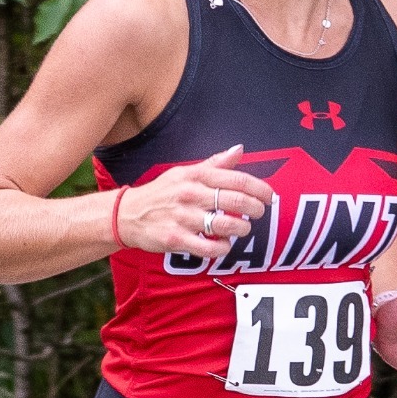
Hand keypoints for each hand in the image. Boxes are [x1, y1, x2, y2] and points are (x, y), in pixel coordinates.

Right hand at [116, 144, 275, 259]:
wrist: (127, 215)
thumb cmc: (160, 193)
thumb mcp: (184, 173)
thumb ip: (214, 164)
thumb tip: (239, 150)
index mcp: (195, 176)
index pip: (237, 179)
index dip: (260, 189)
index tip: (269, 197)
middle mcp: (190, 194)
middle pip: (236, 201)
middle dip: (255, 209)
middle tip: (258, 213)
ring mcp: (182, 217)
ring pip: (226, 225)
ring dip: (241, 229)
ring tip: (241, 229)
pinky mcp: (175, 239)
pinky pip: (209, 247)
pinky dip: (222, 247)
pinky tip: (223, 244)